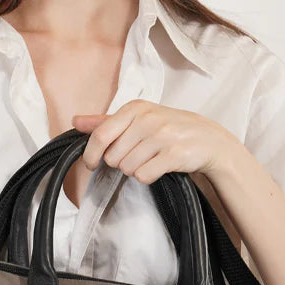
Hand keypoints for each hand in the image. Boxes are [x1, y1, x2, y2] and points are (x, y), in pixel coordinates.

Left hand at [72, 100, 239, 182]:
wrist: (209, 141)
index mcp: (135, 108)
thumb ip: (105, 122)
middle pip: (113, 157)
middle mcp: (148, 119)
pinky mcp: (173, 154)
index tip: (92, 164)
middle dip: (121, 162)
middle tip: (138, 156)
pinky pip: (143, 176)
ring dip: (136, 170)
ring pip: (127, 168)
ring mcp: (162, 136)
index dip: (91, 155)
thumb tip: (75, 121)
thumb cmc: (168, 130)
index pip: (100, 135)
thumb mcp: (137, 119)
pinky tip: (159, 167)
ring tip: (151, 159)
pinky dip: (148, 177)